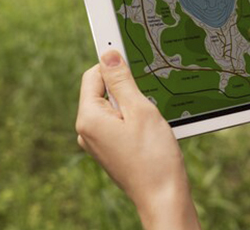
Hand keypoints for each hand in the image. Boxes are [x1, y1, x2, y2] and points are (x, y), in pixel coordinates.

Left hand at [76, 51, 200, 229]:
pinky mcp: (109, 149)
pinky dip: (134, 118)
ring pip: (113, 106)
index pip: (94, 74)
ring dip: (133, 103)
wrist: (163, 197)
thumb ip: (121, 80)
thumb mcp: (141, 110)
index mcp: (88, 118)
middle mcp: (86, 130)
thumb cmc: (154, 157)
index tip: (132, 53)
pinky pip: (118, 122)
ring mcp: (97, 142)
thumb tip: (108, 54)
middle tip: (149, 98)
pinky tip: (150, 130)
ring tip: (151, 120)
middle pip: (102, 90)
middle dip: (126, 86)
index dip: (113, 62)